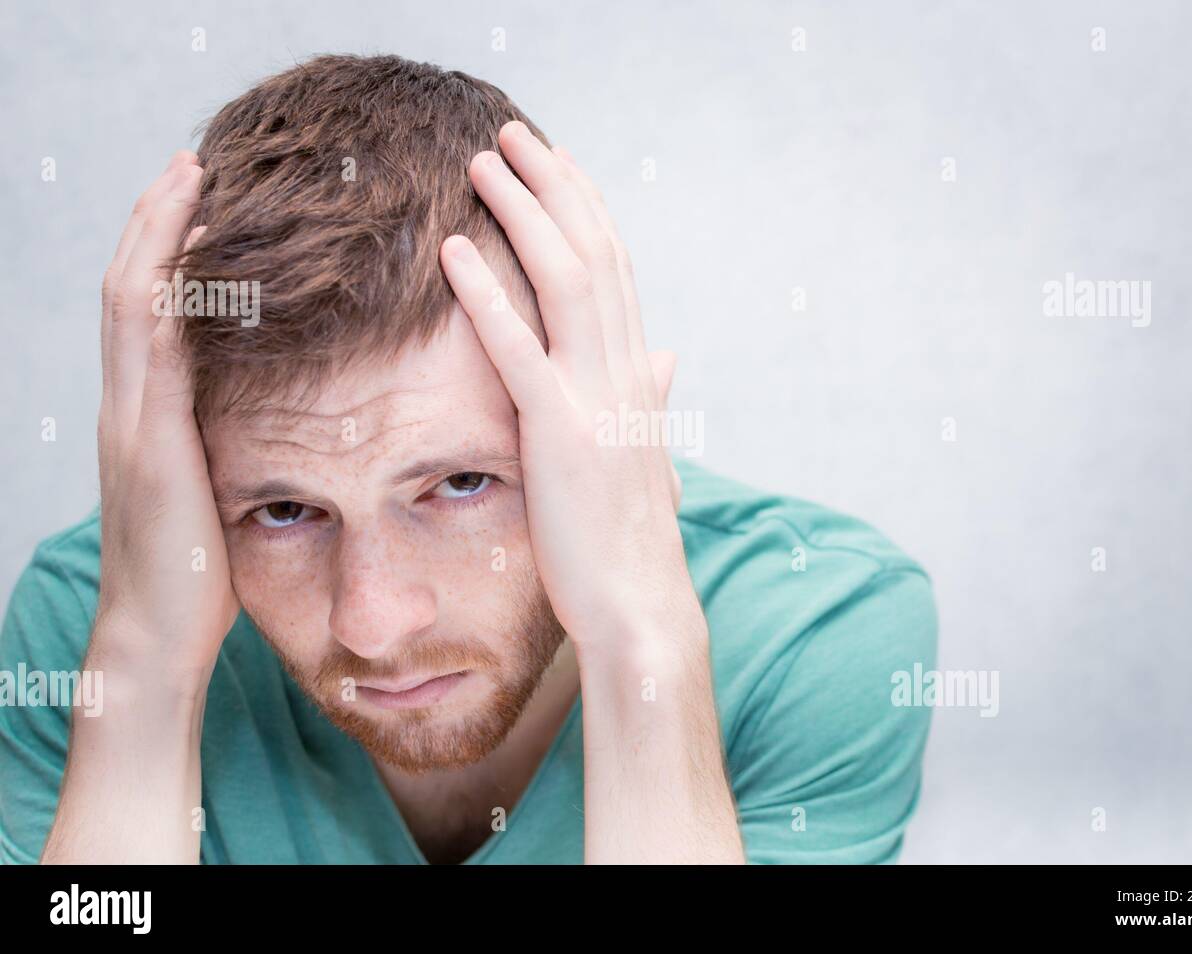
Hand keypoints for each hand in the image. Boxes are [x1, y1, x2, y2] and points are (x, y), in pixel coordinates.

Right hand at [92, 150, 237, 691]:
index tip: (197, 199)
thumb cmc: (196, 578)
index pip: (148, 312)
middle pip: (131, 289)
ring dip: (158, 237)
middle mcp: (129, 408)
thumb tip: (277, 422)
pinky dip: (168, 297)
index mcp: (147, 417)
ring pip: (132, 305)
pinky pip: (156, 354)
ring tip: (188, 179)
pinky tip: (197, 259)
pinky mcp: (151, 448)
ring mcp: (132, 424)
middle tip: (190, 161)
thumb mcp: (215, 496)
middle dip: (157, 221)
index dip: (165, 251)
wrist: (154, 641)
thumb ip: (230, 450)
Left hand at [439, 122, 699, 654]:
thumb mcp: (643, 453)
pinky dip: (485, 298)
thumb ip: (650, 396)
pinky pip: (521, 353)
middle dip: (554, 186)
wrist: (640, 606)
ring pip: (567, 282)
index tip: (553, 162)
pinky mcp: (560, 437)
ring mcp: (597, 401)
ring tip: (483, 164)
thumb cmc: (630, 537)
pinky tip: (451, 253)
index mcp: (639, 375)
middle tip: (511, 135)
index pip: (616, 268)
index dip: (584, 207)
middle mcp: (626, 374)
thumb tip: (665, 355)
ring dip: (524, 215)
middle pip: (595, 254)